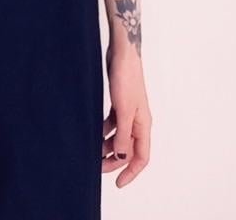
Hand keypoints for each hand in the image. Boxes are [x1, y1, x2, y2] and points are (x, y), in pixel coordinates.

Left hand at [101, 44, 151, 187]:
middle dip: (114, 160)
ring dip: (107, 145)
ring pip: (119, 136)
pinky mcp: (119, 102)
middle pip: (129, 149)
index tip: (118, 183)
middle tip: (97, 167)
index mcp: (143, 124)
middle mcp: (138, 120)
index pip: (141, 157)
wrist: (123, 52)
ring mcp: (128, 111)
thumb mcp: (123, 110)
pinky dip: (104, 131)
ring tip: (92, 150)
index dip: (131, 172)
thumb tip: (121, 156)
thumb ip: (123, 135)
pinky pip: (113, 124)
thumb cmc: (127, 77)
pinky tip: (94, 132)